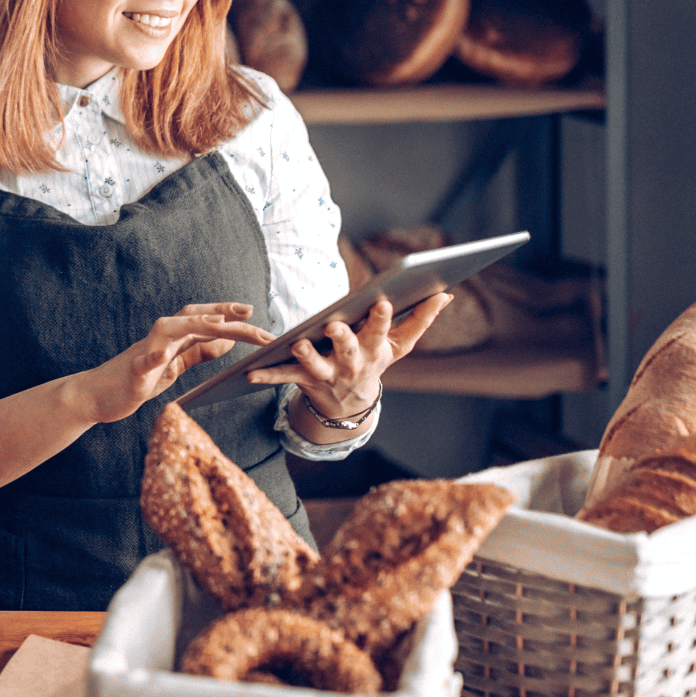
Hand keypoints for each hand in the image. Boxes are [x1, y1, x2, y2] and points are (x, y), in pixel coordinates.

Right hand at [82, 301, 274, 422]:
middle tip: (249, 313)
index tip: (251, 311)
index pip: (203, 319)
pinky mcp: (132, 374)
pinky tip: (164, 355)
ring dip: (193, 324)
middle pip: (191, 317)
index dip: (226, 313)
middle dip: (220, 312)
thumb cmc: (137, 380)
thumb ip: (199, 351)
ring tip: (217, 324)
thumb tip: (228, 340)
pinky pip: (142, 363)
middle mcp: (160, 339)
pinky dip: (153, 357)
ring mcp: (144, 353)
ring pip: (168, 330)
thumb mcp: (174, 366)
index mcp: (173, 339)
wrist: (98, 395)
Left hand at [247, 292, 451, 423]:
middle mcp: (351, 363)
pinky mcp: (302, 380)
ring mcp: (326, 373)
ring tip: (297, 345)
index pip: (380, 331)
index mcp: (375, 350)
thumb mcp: (400, 346)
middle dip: (343, 338)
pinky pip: (283, 377)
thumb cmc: (376, 360)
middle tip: (335, 326)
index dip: (380, 318)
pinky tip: (249, 374)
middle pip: (348, 349)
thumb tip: (446, 294)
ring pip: (315, 364)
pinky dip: (266, 376)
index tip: (382, 301)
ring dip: (306, 356)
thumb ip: (421, 319)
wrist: (349, 403)